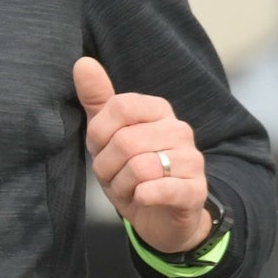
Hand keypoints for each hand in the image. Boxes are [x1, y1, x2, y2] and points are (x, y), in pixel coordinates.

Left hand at [75, 55, 212, 256]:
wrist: (160, 215)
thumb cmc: (130, 169)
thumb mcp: (107, 134)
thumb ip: (97, 99)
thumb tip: (83, 62)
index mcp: (158, 110)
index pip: (120, 106)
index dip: (100, 133)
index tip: (103, 148)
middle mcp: (180, 130)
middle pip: (125, 141)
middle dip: (107, 166)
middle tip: (115, 175)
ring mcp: (192, 160)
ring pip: (139, 167)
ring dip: (122, 185)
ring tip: (129, 188)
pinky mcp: (195, 190)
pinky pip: (159, 189)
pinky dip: (141, 196)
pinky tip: (142, 197)